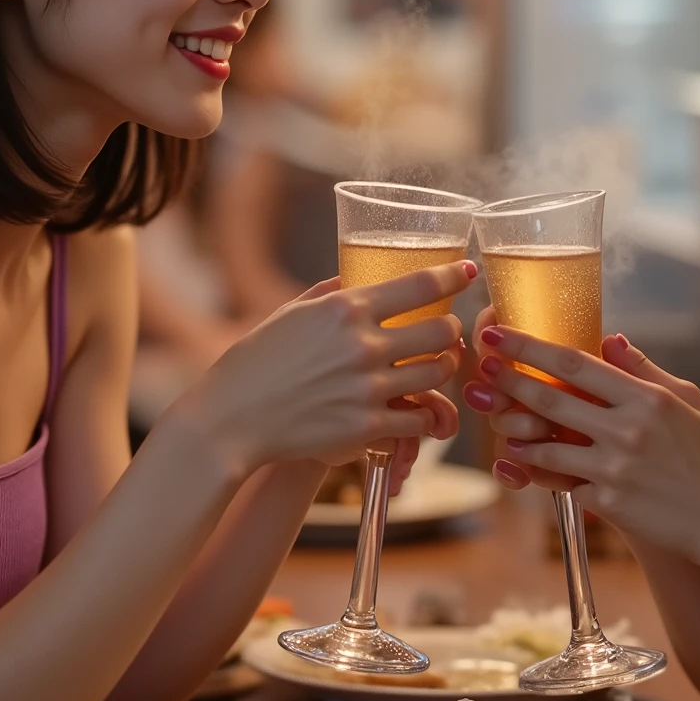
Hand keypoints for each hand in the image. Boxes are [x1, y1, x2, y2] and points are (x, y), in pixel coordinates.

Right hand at [179, 261, 471, 478]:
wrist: (231, 419)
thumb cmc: (256, 362)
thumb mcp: (290, 314)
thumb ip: (329, 295)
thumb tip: (355, 280)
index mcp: (346, 309)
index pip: (419, 286)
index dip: (453, 276)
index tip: (468, 271)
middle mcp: (363, 345)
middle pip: (442, 332)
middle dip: (452, 331)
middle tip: (446, 333)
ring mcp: (368, 389)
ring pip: (438, 375)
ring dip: (442, 370)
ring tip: (433, 368)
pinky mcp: (367, 428)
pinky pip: (420, 419)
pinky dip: (424, 414)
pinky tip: (417, 410)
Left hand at [462, 320, 699, 563]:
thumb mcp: (690, 402)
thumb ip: (645, 370)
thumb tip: (609, 339)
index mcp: (648, 398)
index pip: (576, 364)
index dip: (531, 347)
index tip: (500, 335)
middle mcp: (627, 430)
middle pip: (551, 400)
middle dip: (508, 381)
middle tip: (480, 368)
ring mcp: (615, 469)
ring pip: (546, 446)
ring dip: (515, 430)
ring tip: (494, 417)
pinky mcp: (609, 503)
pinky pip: (561, 483)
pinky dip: (537, 472)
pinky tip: (517, 463)